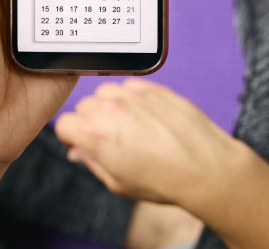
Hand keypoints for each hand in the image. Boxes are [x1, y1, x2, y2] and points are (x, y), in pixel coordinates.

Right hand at [55, 79, 248, 212]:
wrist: (204, 167)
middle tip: (112, 140)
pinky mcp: (150, 86)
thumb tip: (79, 151)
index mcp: (94, 135)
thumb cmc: (163, 180)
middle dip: (92, 121)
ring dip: (111, 106)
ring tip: (132, 128)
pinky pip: (129, 86)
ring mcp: (130, 94)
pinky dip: (132, 98)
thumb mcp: (117, 183)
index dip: (73, 137)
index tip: (83, 143)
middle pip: (84, 107)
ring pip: (105, 93)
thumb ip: (92, 162)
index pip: (64, 124)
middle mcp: (109, 109)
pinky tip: (147, 118)